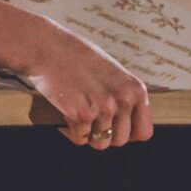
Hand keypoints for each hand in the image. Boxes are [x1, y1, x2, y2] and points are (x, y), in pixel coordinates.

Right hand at [21, 27, 152, 150]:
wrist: (46, 47)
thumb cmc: (74, 56)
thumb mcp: (111, 72)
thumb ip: (121, 95)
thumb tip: (123, 121)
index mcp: (135, 90)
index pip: (144, 132)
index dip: (127, 134)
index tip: (113, 130)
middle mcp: (123, 100)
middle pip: (120, 140)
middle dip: (103, 135)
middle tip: (89, 123)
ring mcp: (103, 108)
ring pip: (100, 143)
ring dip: (87, 136)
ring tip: (76, 121)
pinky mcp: (80, 114)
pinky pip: (79, 138)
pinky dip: (69, 131)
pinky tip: (64, 116)